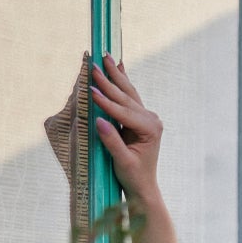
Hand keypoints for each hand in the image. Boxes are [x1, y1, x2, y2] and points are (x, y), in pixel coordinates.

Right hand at [90, 53, 162, 205]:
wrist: (143, 187)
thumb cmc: (133, 177)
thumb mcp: (122, 161)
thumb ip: (112, 141)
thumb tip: (98, 121)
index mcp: (150, 129)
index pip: (123, 112)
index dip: (105, 101)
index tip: (90, 89)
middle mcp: (151, 120)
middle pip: (126, 97)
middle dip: (109, 80)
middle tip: (93, 63)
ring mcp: (147, 118)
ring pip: (128, 92)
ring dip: (115, 74)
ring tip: (105, 56)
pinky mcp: (141, 118)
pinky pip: (129, 96)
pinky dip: (122, 81)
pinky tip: (119, 65)